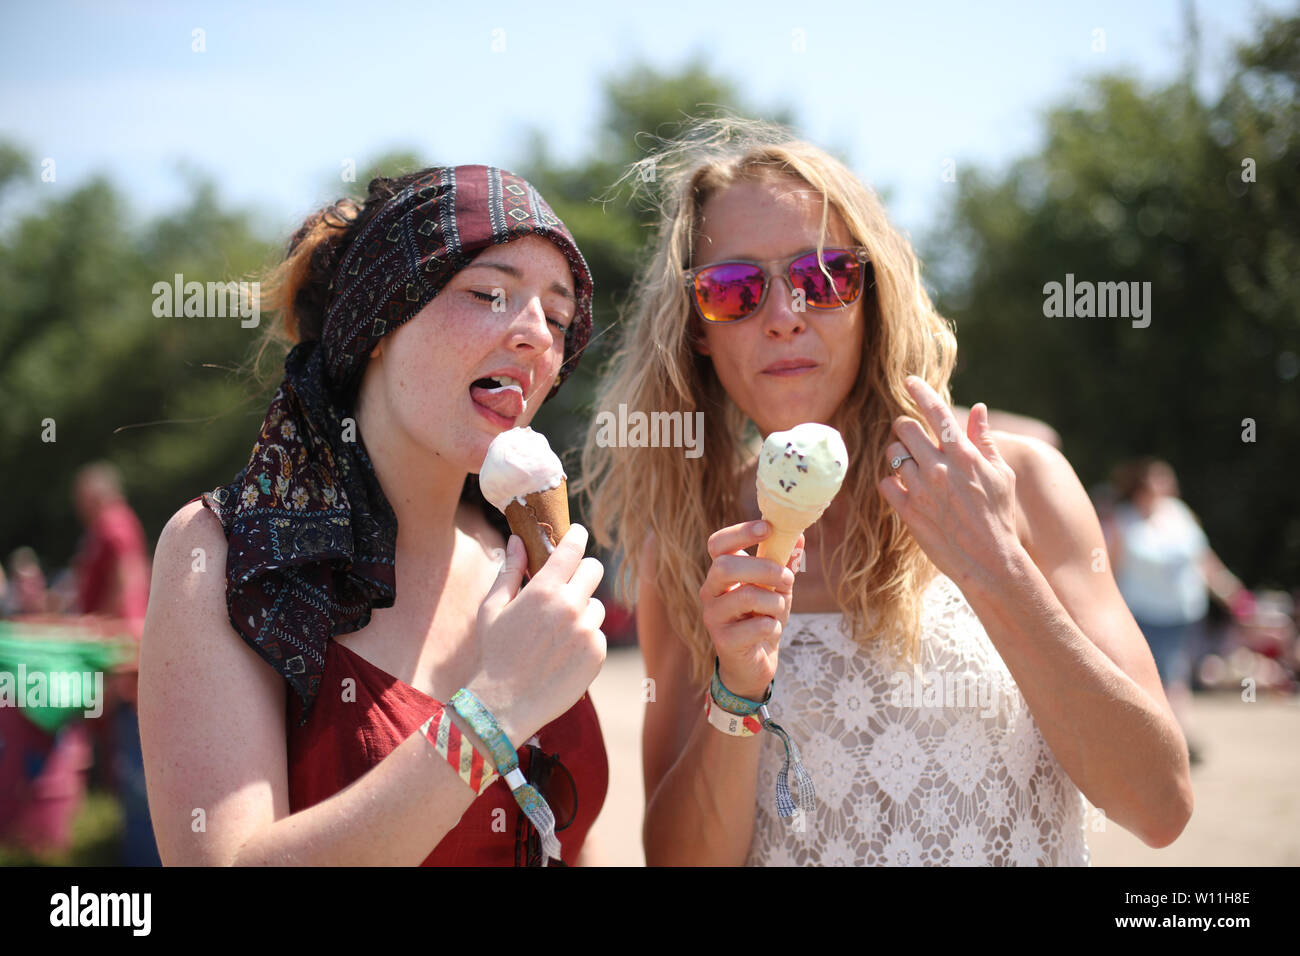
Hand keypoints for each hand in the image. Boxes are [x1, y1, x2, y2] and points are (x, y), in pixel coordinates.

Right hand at [467, 525, 606, 744]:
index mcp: (543, 590)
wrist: (504, 704)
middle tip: (569, 584)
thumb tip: (517, 539)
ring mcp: (587, 630)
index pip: (572, 548)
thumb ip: (509, 571)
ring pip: (597, 605)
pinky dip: (585, 639)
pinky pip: (598, 634)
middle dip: (583, 572)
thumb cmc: (494, 654)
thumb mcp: (493, 608)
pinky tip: (563, 653)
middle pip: (594, 569)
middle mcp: (570, 606)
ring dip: (582, 610)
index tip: (578, 534)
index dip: (577, 536)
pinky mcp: (597, 653)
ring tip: (558, 631)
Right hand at [700, 520, 798, 699]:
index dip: (740, 531)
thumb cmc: (763, 617)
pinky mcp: (724, 641)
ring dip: (774, 601)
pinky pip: (757, 626)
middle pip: (725, 566)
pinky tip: (771, 631)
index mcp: (720, 573)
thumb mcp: (777, 587)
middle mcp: (710, 591)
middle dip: (763, 568)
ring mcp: (713, 616)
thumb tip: (799, 535)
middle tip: (786, 577)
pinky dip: (774, 626)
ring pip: (745, 596)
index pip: (717, 544)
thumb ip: (785, 563)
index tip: (767, 528)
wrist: (755, 661)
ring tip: (779, 609)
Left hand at [878, 376, 1021, 591]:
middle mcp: (939, 468)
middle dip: (906, 427)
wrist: (988, 560)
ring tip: (912, 466)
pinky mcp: (906, 510)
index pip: (937, 412)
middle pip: (905, 427)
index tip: (909, 380)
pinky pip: (885, 482)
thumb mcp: (1000, 474)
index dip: (920, 391)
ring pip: (893, 453)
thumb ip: (983, 440)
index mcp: (964, 455)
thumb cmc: (999, 516)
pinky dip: (892, 482)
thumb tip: (978, 408)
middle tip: (911, 435)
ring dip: (899, 455)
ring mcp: (920, 489)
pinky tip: (905, 489)